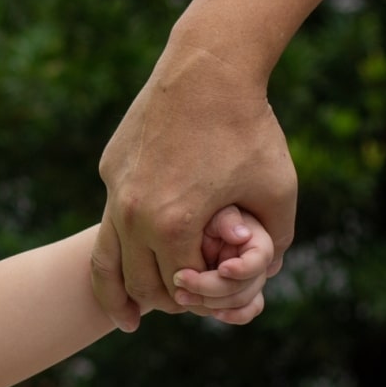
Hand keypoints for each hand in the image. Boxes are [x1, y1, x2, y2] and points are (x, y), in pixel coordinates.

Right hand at [95, 42, 295, 330]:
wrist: (208, 67)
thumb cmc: (249, 128)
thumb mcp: (280, 189)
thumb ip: (277, 239)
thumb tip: (267, 272)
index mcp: (174, 225)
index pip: (177, 289)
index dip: (198, 300)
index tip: (210, 301)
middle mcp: (133, 214)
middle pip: (138, 284)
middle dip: (160, 302)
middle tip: (177, 307)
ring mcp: (115, 191)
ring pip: (106, 262)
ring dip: (119, 294)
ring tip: (127, 319)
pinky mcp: (110, 169)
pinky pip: (111, 218)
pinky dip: (123, 242)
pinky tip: (136, 249)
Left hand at [173, 206, 273, 324]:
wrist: (173, 233)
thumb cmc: (193, 216)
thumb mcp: (208, 211)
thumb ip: (224, 221)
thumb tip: (241, 235)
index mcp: (254, 238)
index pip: (261, 257)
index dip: (244, 268)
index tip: (222, 269)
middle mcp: (255, 261)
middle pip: (248, 285)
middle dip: (213, 287)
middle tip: (178, 279)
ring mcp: (248, 280)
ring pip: (243, 301)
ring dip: (212, 302)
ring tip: (180, 294)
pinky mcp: (236, 295)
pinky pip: (245, 311)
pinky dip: (232, 315)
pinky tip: (214, 313)